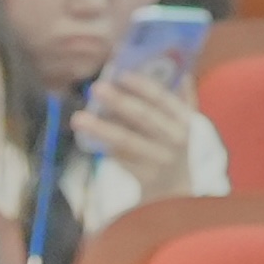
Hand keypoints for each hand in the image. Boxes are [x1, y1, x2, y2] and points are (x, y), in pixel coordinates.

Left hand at [86, 63, 200, 197]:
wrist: (175, 190)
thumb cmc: (174, 147)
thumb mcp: (185, 123)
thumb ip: (182, 99)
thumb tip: (182, 73)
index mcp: (185, 120)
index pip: (163, 99)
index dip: (143, 86)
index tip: (121, 74)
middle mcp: (174, 139)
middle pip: (143, 117)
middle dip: (119, 102)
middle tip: (96, 87)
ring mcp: (158, 159)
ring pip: (126, 141)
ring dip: (101, 128)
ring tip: (78, 117)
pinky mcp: (142, 176)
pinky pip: (118, 158)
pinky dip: (104, 146)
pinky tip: (86, 137)